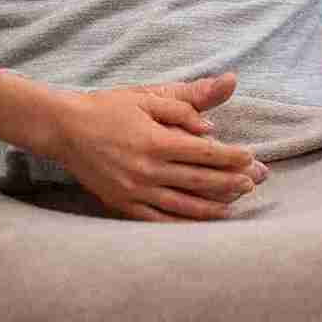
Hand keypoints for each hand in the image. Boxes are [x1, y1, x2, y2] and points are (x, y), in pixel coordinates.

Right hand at [49, 72, 268, 221]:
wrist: (65, 129)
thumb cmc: (108, 108)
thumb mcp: (146, 97)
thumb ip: (183, 104)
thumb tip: (212, 123)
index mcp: (156, 141)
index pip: (206, 153)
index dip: (232, 157)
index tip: (252, 158)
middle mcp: (148, 170)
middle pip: (201, 180)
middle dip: (233, 181)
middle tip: (257, 181)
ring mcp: (136, 192)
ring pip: (185, 205)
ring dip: (215, 205)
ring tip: (238, 203)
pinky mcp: (124, 204)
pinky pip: (160, 221)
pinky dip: (185, 224)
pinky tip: (202, 223)